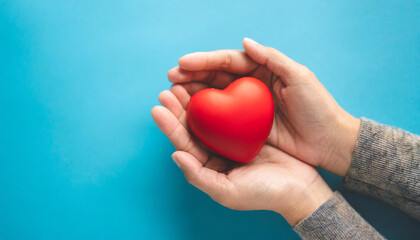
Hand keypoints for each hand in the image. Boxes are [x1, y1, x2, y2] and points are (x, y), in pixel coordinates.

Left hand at [151, 85, 332, 225]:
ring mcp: (233, 139)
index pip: (184, 143)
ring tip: (182, 82)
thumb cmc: (264, 194)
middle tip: (168, 87)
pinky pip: (232, 111)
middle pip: (193, 126)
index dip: (169, 125)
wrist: (300, 188)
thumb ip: (198, 176)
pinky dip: (221, 99)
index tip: (158, 107)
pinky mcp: (250, 128)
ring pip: (209, 116)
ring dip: (195, 98)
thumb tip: (174, 155)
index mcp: (209, 165)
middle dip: (178, 107)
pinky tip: (213, 86)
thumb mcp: (227, 191)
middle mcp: (218, 150)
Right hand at [167, 38, 359, 176]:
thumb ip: (273, 58)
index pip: (229, 60)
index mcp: (263, 70)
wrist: (328, 142)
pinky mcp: (246, 126)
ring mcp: (247, 107)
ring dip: (194, 93)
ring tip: (173, 93)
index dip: (205, 60)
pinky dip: (205, 114)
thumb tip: (245, 41)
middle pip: (217, 76)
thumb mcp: (300, 77)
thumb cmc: (318, 108)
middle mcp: (251, 85)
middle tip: (171, 79)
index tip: (183, 63)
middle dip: (192, 75)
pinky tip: (190, 115)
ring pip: (215, 95)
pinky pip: (221, 118)